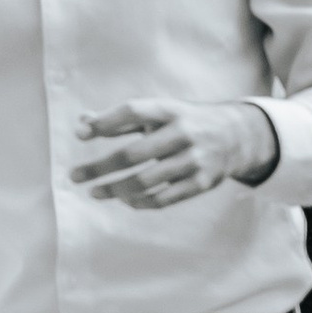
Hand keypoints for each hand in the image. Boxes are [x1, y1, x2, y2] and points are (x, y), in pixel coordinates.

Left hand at [72, 99, 280, 205]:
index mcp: (170, 110)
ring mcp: (195, 160)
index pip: (133, 111)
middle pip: (133, 153)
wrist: (237, 136)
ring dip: (116, 190)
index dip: (105, 123)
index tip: (80, 135)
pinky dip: (140, 202)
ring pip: (146, 181)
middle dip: (100, 167)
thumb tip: (81, 126)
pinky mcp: (202, 183)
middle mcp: (184, 133)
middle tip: (74, 176)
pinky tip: (125, 200)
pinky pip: (164, 198)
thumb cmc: (184, 123)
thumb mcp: (158, 113)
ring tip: (95, 192)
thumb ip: (120, 119)